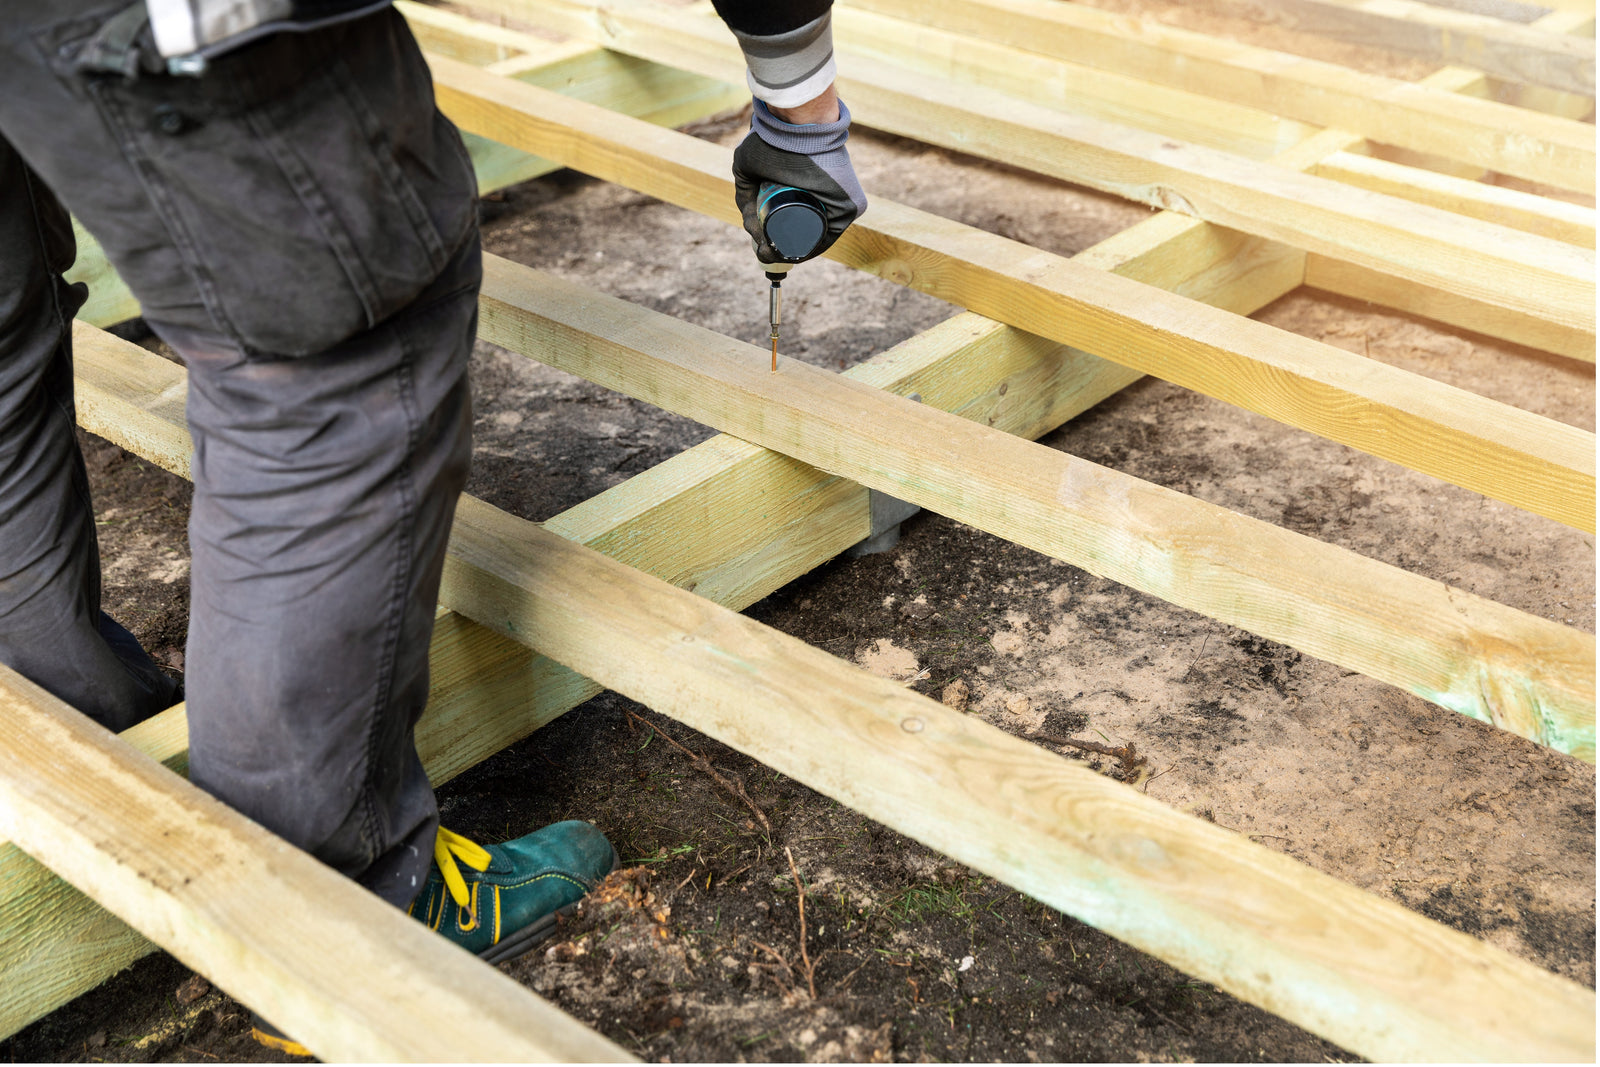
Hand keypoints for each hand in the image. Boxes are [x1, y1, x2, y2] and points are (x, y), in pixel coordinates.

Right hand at [732, 91, 867, 265]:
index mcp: (810, 191)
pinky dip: (810, 249)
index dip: (774, 238)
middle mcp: (828, 198)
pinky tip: (790, 255)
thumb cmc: (772, 139)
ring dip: (791, 252)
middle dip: (780, 248)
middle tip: (764, 251)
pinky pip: (829, 236)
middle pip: (803, 234)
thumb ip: (744, 193)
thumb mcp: (748, 167)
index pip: (794, 224)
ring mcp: (843, 203)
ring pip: (813, 237)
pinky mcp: (852, 206)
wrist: (796, 125)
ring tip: (771, 253)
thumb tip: (750, 226)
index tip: (760, 245)